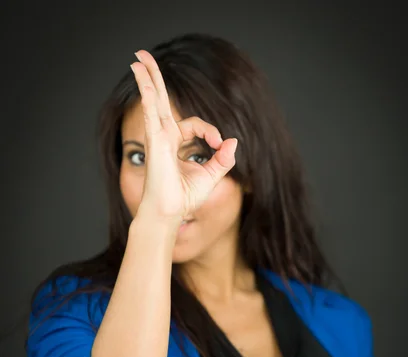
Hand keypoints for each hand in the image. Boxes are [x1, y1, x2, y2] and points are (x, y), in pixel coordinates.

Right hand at [130, 50, 237, 223]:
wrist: (170, 213)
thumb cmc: (184, 198)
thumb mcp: (211, 175)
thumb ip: (223, 158)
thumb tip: (233, 141)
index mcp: (174, 144)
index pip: (194, 124)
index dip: (210, 130)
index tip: (219, 144)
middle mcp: (163, 137)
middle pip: (160, 101)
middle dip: (155, 79)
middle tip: (143, 57)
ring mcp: (157, 137)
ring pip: (153, 100)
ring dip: (148, 77)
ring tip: (139, 57)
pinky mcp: (155, 140)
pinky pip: (151, 110)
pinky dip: (148, 92)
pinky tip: (140, 74)